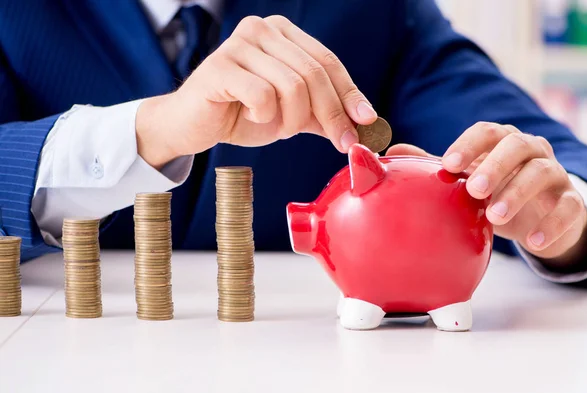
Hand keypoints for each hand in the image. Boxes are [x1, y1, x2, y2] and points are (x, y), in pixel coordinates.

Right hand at [136, 15, 377, 168]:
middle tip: (340, 142)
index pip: (327, 62)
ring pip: (292, 86)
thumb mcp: (292, 115)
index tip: (366, 122)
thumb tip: (363, 124)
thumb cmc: (241, 114)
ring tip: (277, 128)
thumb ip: (322, 114)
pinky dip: (264, 116)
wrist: (194, 126)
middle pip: (314, 73)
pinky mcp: (219, 66)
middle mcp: (261, 29)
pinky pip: (262, 95)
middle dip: (332, 114)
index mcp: (282, 33)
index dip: (350, 94)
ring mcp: (238, 44)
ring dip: (292, 119)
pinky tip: (250, 116)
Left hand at [387, 122, 586, 267]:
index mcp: (503, 141)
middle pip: (518, 145)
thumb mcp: (466, 180)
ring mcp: (556, 174)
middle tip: (473, 189)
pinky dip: (552, 224)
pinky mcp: (572, 202)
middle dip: (495, 165)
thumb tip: (392, 153)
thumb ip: (434, 166)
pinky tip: (532, 240)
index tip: (448, 164)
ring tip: (494, 215)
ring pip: (542, 173)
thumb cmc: (495, 192)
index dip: (469, 144)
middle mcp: (532, 151)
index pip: (488, 131)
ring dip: (517, 193)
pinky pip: (569, 208)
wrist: (538, 218)